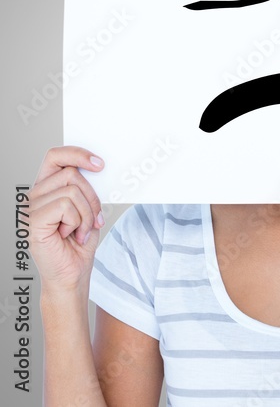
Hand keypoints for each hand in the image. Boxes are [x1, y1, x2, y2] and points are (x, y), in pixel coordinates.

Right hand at [28, 146, 105, 295]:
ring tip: (80, 230)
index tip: (100, 164)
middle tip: (93, 219)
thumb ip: (85, 188)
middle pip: (71, 173)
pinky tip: (71, 235)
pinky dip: (77, 221)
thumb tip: (97, 166)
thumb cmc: (78, 243)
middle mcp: (34, 196)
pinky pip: (66, 206)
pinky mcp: (33, 221)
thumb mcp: (87, 209)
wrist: (71, 274)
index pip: (55, 156)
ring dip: (86, 213)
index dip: (77, 154)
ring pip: (72, 190)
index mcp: (45, 189)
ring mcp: (30, 208)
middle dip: (92, 197)